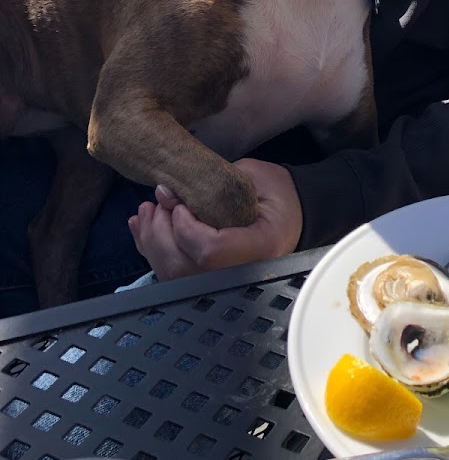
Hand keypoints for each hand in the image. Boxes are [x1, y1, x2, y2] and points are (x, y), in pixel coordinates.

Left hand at [128, 159, 302, 281]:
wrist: (293, 214)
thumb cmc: (277, 192)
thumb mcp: (253, 176)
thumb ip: (211, 183)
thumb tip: (164, 193)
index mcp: (260, 248)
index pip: (209, 252)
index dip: (185, 227)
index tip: (182, 202)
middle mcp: (240, 275)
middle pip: (183, 269)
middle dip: (159, 234)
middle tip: (154, 204)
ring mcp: (223, 283)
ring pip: (172, 276)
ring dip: (150, 241)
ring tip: (147, 211)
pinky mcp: (209, 280)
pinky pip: (172, 274)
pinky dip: (152, 250)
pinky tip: (144, 227)